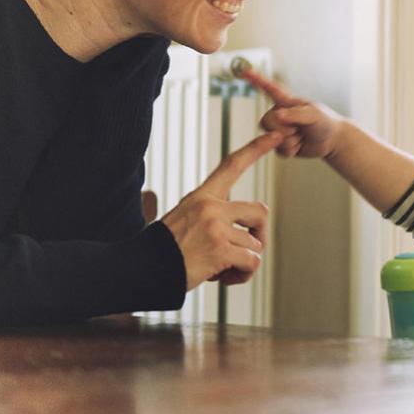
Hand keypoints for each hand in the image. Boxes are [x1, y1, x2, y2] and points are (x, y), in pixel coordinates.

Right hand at [161, 132, 279, 289]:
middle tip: (248, 251)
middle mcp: (211, 207)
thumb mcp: (185, 220)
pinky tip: (225, 278)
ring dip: (244, 263)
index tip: (276, 135)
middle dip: (260, 234)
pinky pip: (251, 262)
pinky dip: (244, 274)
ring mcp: (215, 227)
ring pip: (254, 245)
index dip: (256, 149)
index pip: (232, 165)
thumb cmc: (164, 251)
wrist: (138, 271)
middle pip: (260, 211)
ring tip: (222, 270)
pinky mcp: (219, 249)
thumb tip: (248, 234)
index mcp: (202, 196)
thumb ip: (214, 218)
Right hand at [240, 68, 343, 158]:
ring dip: (290, 141)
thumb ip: (296, 114)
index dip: (256, 80)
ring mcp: (279, 130)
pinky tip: (300, 145)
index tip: (244, 71)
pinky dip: (292, 150)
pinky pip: (278, 151)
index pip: (269, 89)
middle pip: (266, 122)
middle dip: (283, 130)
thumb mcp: (314, 115)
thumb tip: (277, 115)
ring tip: (302, 136)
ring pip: (271, 139)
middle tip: (299, 129)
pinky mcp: (281, 144)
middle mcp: (280, 114)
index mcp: (287, 102)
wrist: (332, 140)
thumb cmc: (325, 122)